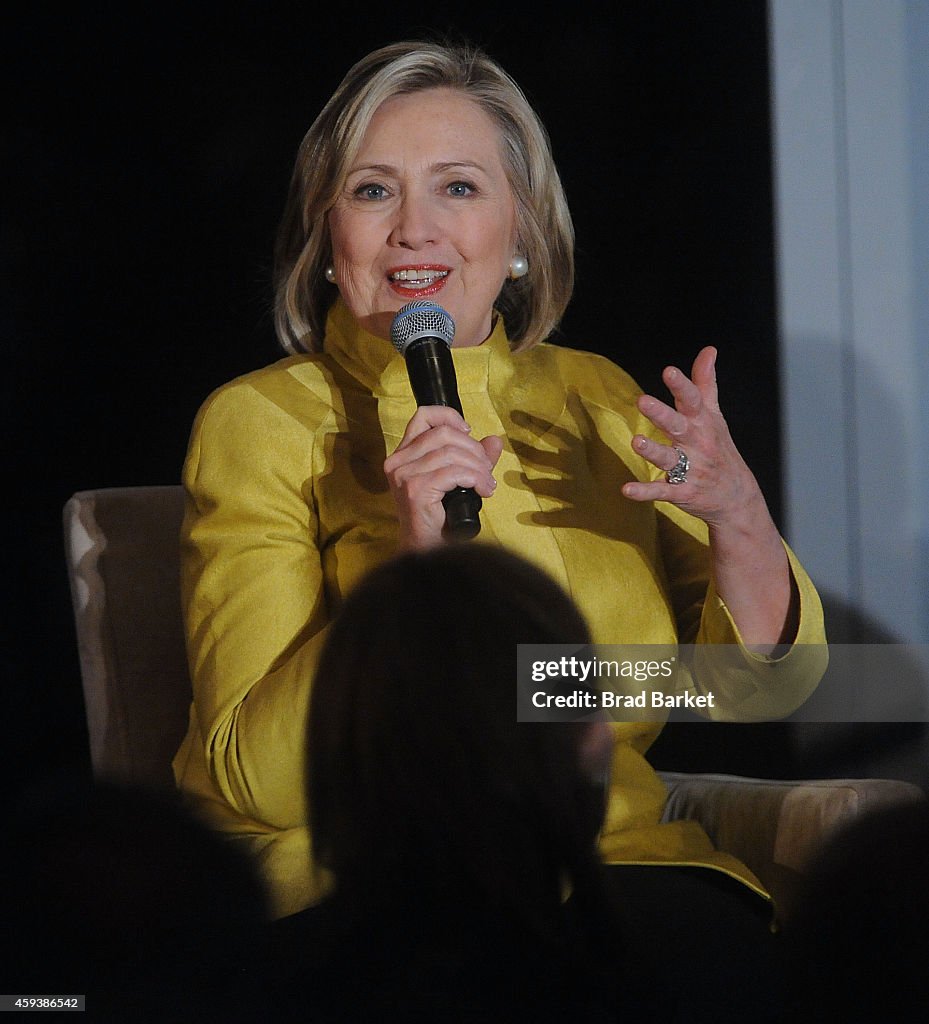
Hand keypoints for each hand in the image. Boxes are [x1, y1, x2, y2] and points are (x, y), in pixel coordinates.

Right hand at [384, 406, 502, 550]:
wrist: (427, 551)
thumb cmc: (440, 518)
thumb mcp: (459, 481)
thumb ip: (475, 459)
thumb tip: (494, 441)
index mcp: (403, 454)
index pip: (422, 417)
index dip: (449, 417)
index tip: (469, 432)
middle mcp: (398, 462)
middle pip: (443, 434)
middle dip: (473, 449)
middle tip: (486, 470)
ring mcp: (404, 476)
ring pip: (451, 454)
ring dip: (478, 467)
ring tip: (487, 484)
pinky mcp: (415, 490)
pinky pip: (453, 473)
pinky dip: (475, 479)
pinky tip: (483, 491)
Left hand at [621, 347, 762, 528]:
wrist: (737, 497)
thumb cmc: (721, 450)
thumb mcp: (715, 416)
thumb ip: (706, 384)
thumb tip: (708, 350)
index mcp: (702, 423)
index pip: (692, 400)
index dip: (680, 386)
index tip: (669, 372)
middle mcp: (696, 444)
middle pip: (678, 426)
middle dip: (661, 414)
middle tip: (643, 401)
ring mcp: (690, 469)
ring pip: (669, 459)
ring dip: (653, 451)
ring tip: (637, 442)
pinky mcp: (682, 492)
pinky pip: (661, 491)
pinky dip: (644, 491)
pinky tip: (627, 489)